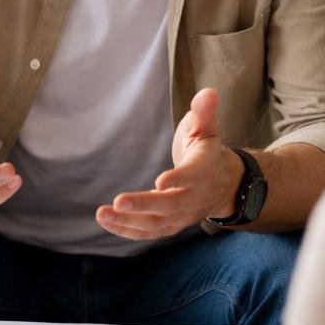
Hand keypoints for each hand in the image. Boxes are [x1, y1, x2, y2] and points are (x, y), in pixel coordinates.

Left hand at [97, 88, 240, 240]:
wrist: (222, 184)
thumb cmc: (206, 150)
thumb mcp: (207, 128)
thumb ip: (204, 112)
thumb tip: (209, 93)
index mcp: (204, 169)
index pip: (192, 176)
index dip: (178, 179)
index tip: (159, 181)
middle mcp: (194, 197)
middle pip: (169, 205)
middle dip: (143, 204)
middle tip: (118, 201)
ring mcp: (182, 215)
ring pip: (156, 223)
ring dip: (129, 221)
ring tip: (103, 214)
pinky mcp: (171, 224)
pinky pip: (150, 232)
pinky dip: (128, 230)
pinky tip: (107, 222)